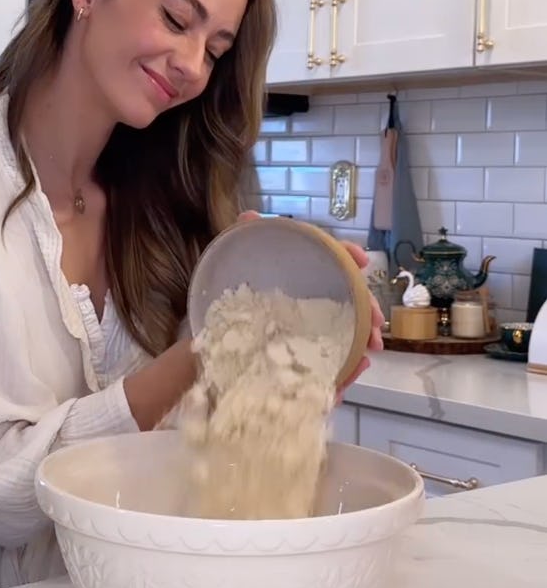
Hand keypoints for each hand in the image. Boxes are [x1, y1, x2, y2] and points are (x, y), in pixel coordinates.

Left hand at [236, 214, 382, 401]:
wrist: (212, 333)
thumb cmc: (229, 295)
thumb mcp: (236, 262)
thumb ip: (245, 236)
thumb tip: (249, 216)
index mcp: (301, 274)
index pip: (331, 259)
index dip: (348, 256)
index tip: (361, 259)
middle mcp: (310, 303)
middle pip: (348, 302)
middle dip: (368, 308)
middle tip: (376, 320)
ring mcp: (308, 333)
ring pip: (346, 336)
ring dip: (363, 340)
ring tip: (370, 348)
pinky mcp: (302, 361)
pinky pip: (329, 368)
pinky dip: (344, 371)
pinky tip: (353, 371)